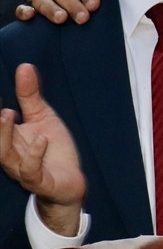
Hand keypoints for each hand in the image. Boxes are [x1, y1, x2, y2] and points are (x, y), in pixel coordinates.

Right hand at [0, 64, 85, 235]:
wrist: (70, 182)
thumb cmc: (52, 150)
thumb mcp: (43, 118)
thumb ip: (30, 95)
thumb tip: (24, 66)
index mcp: (8, 137)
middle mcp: (9, 153)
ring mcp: (21, 168)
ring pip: (5, 154)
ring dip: (3, 134)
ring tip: (7, 114)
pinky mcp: (38, 181)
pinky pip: (31, 170)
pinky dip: (34, 154)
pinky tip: (42, 139)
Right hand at [16, 0, 110, 24]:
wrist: (77, 17)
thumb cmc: (91, 5)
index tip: (94, 6)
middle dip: (73, 4)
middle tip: (83, 18)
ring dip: (51, 8)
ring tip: (61, 19)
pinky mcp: (30, 9)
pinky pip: (22, 7)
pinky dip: (24, 11)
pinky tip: (30, 15)